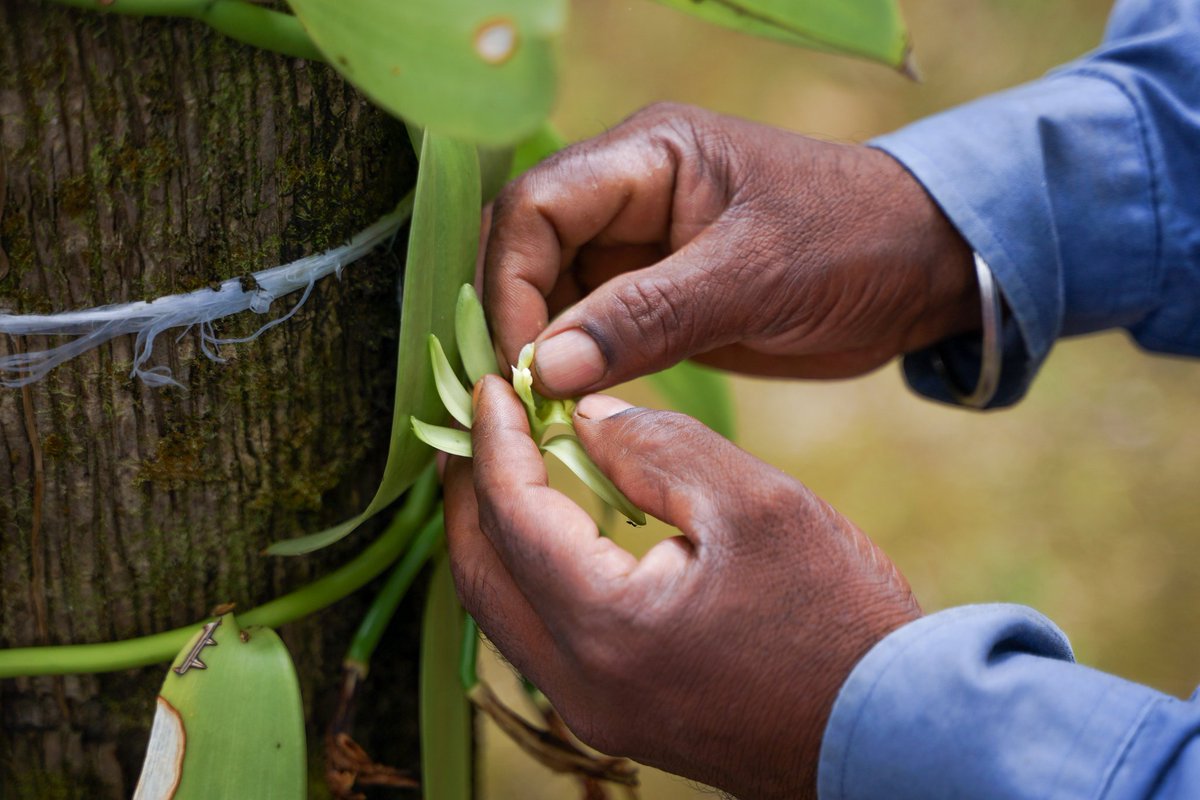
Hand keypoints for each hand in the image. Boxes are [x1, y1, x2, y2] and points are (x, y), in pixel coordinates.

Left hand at [444, 376, 921, 799]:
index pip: (511, 514)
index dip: (494, 439)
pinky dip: (529, 574)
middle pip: (477, 572)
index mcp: (606, 625)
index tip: (493, 384)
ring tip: (502, 467)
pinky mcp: (618, 718)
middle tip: (476, 423)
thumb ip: (658, 447)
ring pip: (501, 611)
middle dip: (467, 489)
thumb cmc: (839, 618)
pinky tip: (554, 531)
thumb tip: (585, 419)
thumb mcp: (757, 503)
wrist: (897, 734)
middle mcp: (579, 684)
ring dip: (494, 534)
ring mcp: (594, 712)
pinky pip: (540, 639)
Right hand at [484, 102, 977, 395]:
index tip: (525, 365)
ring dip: (539, 350)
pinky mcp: (654, 295)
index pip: (535, 206)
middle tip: (521, 400)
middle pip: (527, 247)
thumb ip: (647, 317)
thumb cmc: (853, 245)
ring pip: (549, 292)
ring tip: (541, 415)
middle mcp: (627, 193)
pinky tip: (572, 409)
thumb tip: (545, 368)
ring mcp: (638, 245)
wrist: (921, 270)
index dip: (512, 283)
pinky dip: (573, 367)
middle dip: (514, 318)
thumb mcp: (753, 278)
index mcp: (648, 156)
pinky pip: (589, 326)